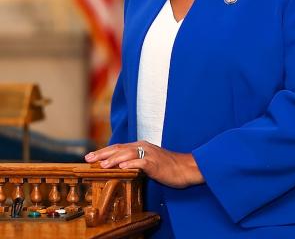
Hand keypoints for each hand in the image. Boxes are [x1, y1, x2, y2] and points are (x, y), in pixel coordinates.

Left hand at [84, 141, 203, 188]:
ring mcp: (149, 154)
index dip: (104, 151)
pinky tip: (122, 167)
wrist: (186, 167)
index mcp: (141, 146)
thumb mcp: (150, 161)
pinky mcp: (155, 163)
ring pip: (128, 154)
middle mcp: (144, 147)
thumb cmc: (168, 166)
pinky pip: (141, 163)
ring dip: (114, 159)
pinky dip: (131, 164)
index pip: (119, 147)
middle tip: (88, 158)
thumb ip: (136, 161)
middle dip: (103, 153)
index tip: (91, 156)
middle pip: (120, 148)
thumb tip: (120, 167)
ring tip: (102, 165)